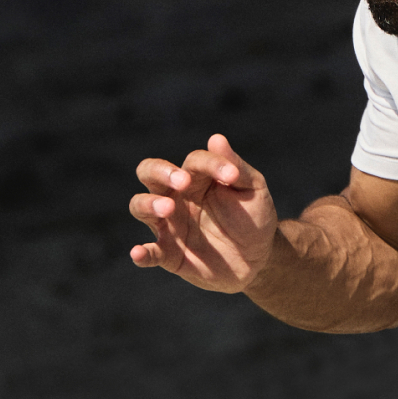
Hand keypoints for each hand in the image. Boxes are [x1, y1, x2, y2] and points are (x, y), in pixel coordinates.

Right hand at [127, 135, 279, 291]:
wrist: (259, 259)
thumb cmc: (253, 218)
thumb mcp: (253, 191)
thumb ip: (237, 168)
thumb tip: (216, 139)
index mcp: (196, 177)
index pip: (193, 161)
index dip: (211, 164)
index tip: (231, 176)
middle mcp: (176, 196)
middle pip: (149, 172)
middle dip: (161, 172)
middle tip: (183, 181)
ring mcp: (169, 224)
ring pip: (140, 206)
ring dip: (149, 204)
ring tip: (168, 208)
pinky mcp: (169, 254)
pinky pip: (149, 252)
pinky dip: (141, 253)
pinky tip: (138, 253)